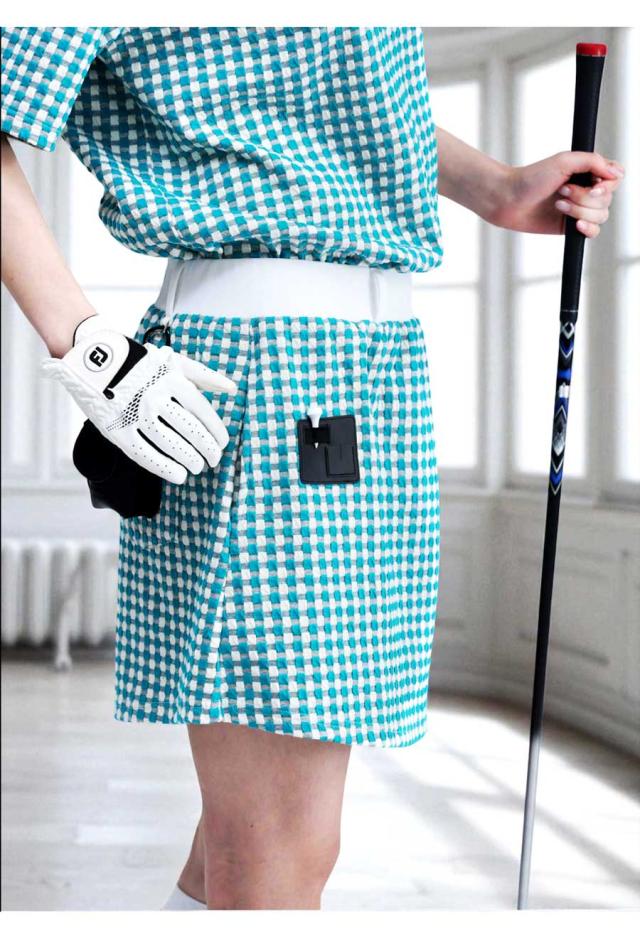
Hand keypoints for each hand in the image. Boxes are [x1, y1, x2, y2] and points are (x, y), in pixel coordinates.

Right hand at [40, 314, 236, 484]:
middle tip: (213, 460)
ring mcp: (135, 414)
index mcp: (171, 379)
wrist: (95, 361)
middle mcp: (155, 396)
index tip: (222, 444)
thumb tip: (232, 389)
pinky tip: (178, 476)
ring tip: (197, 468)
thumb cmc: (141, 363)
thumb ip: (203, 375)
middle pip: (189, 430)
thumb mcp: (173, 360)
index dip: (215, 432)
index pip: (202, 411)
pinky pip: (145, 454)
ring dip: (188, 459)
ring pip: (170, 443)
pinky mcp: (117, 429)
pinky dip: (164, 468)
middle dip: (206, 449)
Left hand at [496, 151, 624, 238]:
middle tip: (561, 192)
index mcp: (587, 172)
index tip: (593, 186)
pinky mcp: (570, 227)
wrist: (508, 200)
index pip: (614, 178)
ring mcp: (579, 209)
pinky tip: (574, 225)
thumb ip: (593, 162)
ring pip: (601, 216)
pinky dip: (587, 228)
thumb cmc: (531, 178)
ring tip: (558, 205)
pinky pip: (593, 232)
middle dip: (585, 198)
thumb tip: (616, 173)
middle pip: (607, 199)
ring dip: (580, 210)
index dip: (608, 185)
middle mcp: (586, 190)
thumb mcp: (563, 161)